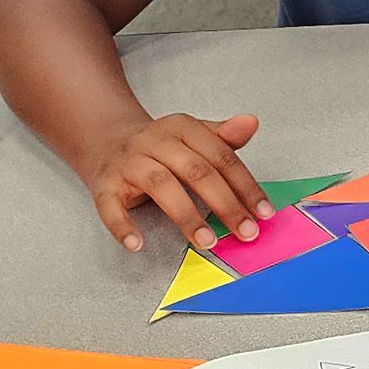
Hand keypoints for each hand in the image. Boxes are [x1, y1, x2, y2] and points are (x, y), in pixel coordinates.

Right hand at [84, 113, 273, 251]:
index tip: (263, 213)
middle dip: (225, 204)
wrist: (105, 140)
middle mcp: (154, 141)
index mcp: (181, 128)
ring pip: (161, 186)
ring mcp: (128, 162)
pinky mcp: (104, 184)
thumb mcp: (192, 136)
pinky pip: (110, 206)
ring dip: (186, 216)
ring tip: (207, 242)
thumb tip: (251, 123)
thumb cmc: (158, 146)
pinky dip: (122, 226)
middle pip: (196, 171)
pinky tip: (136, 244)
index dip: (245, 186)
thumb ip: (223, 137)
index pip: (220, 156)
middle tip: (246, 233)